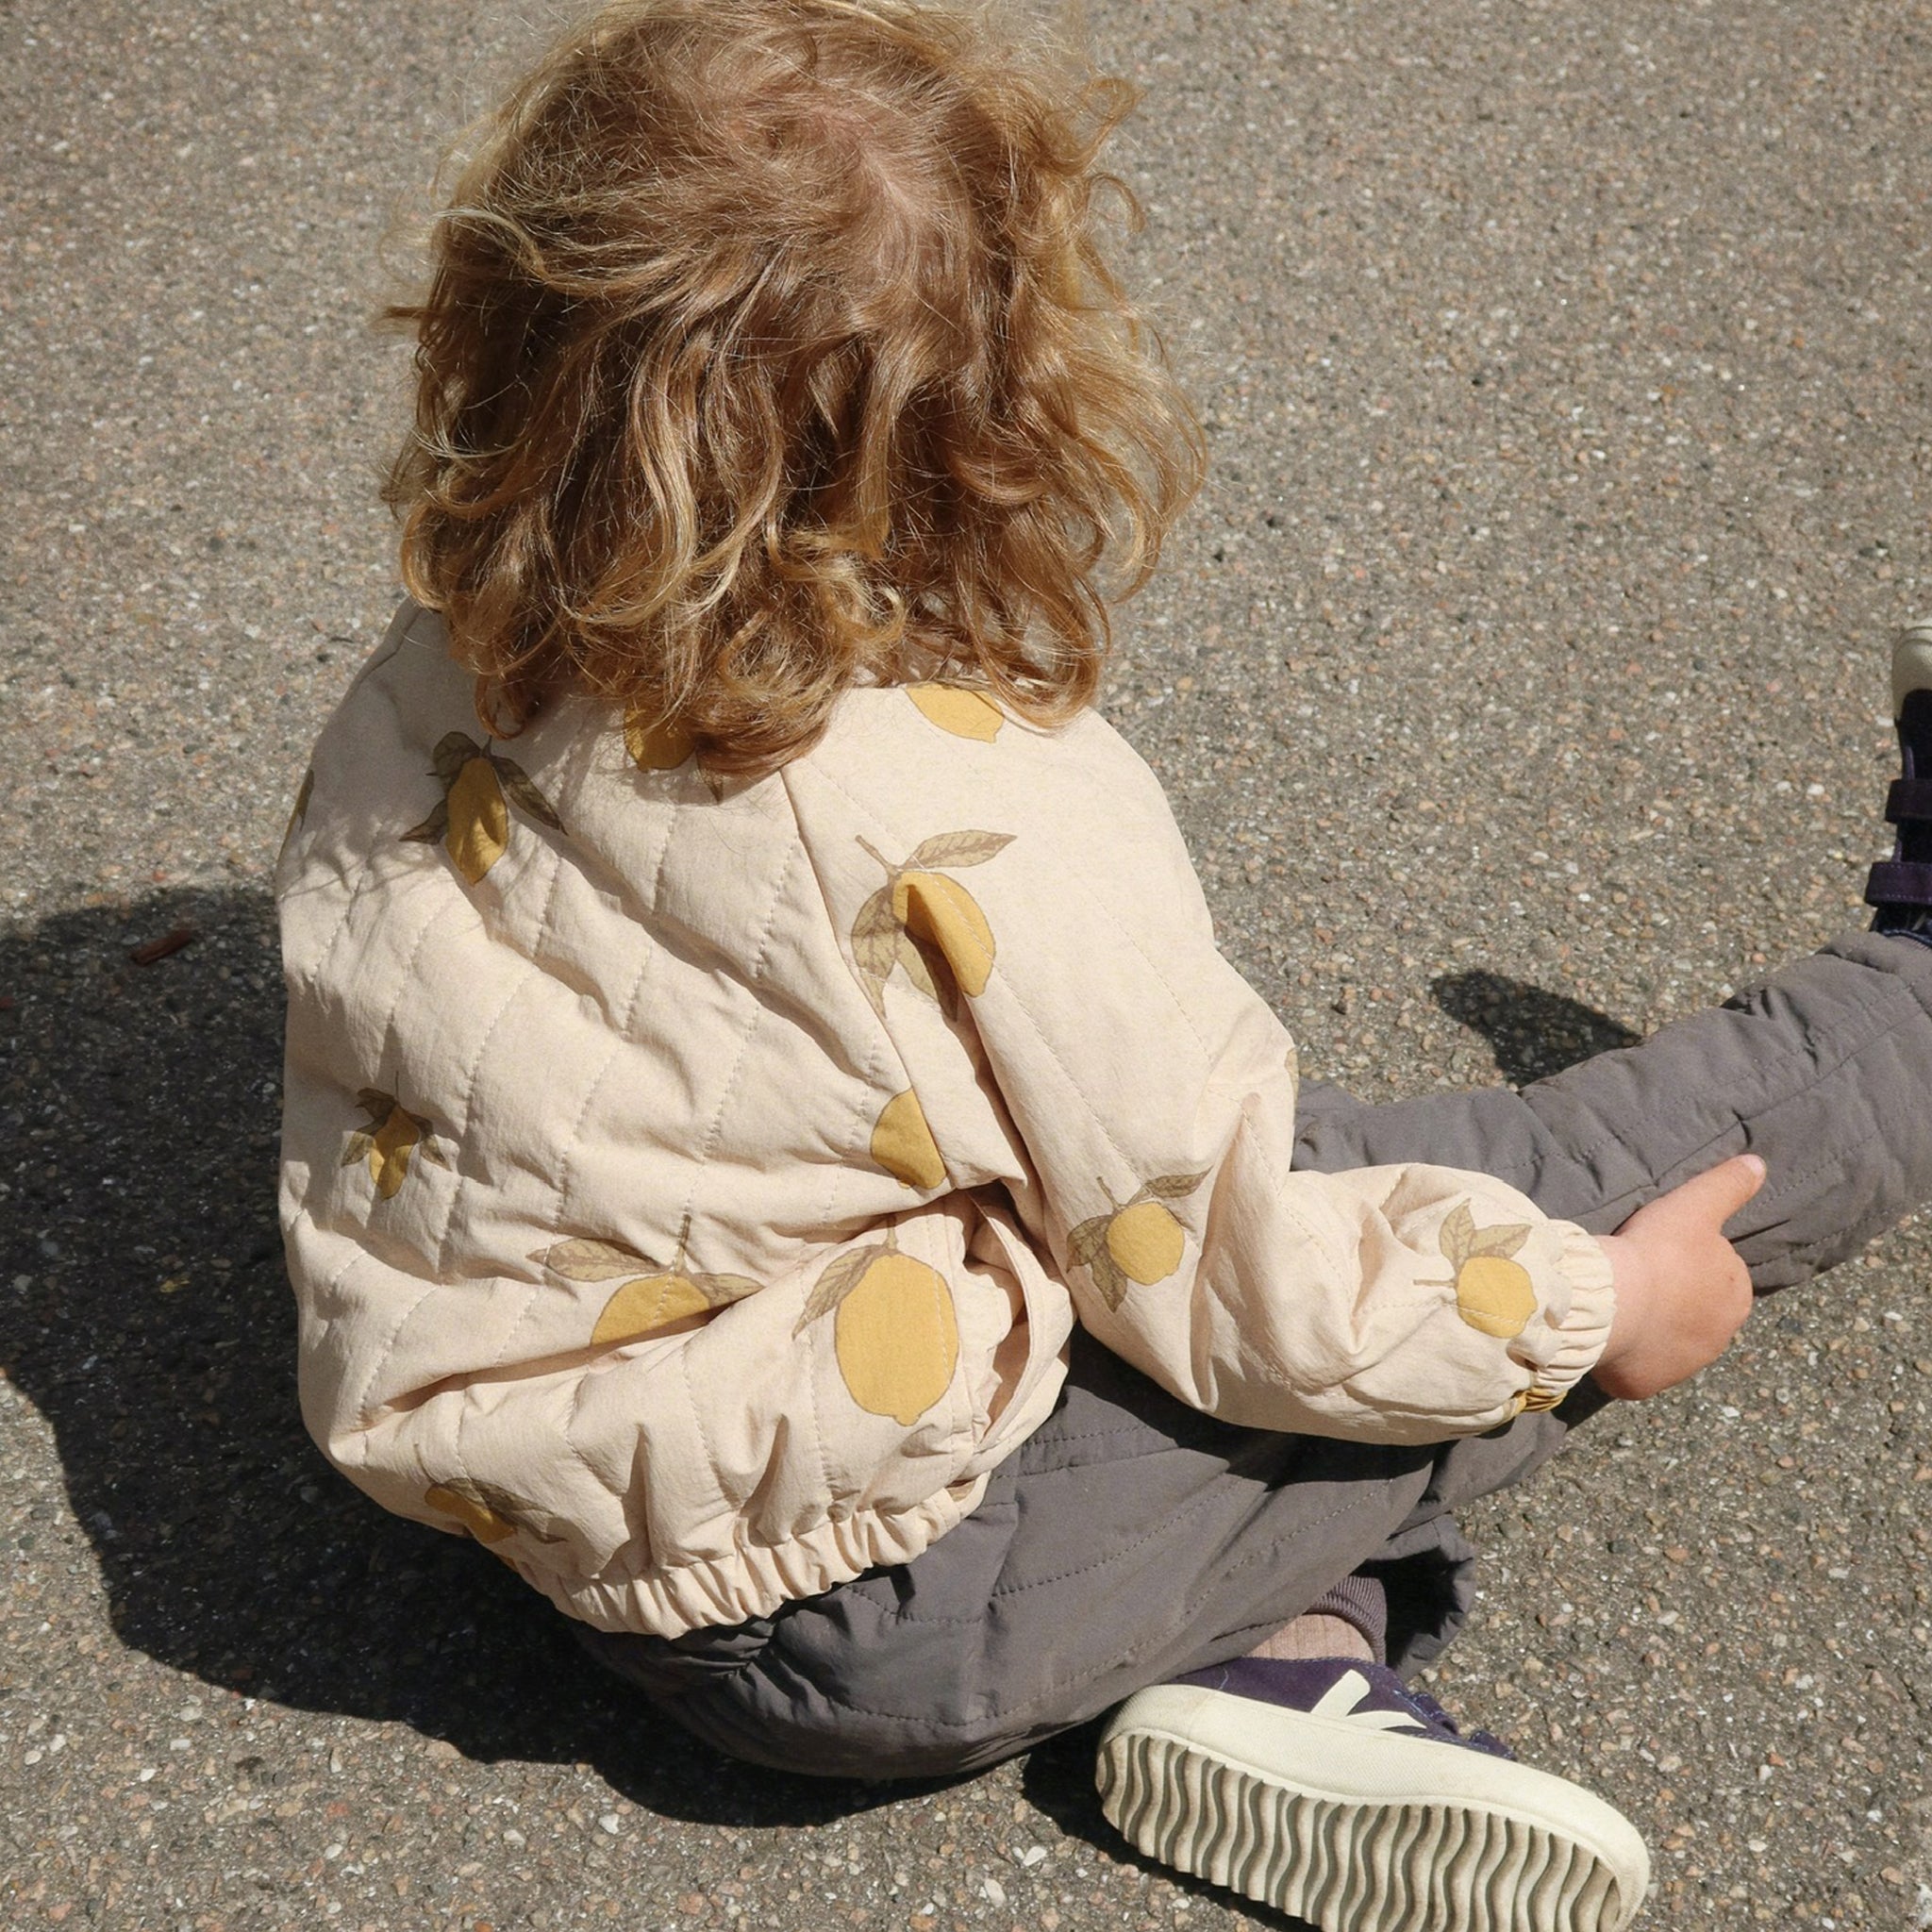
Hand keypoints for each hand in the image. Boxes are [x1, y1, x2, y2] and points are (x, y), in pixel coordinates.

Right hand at [1592, 1154, 1763, 1400]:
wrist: (1618, 1301)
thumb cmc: (1660, 1251)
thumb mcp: (1696, 1206)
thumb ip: (1728, 1186)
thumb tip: (1759, 1164)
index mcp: (1736, 1296)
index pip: (1721, 1280)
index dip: (1692, 1267)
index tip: (1665, 1256)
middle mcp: (1719, 1337)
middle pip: (1696, 1315)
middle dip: (1676, 1303)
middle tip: (1642, 1282)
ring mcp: (1684, 1366)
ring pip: (1668, 1343)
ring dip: (1652, 1329)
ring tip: (1622, 1308)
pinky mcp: (1648, 1384)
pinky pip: (1639, 1369)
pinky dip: (1629, 1358)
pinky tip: (1611, 1337)